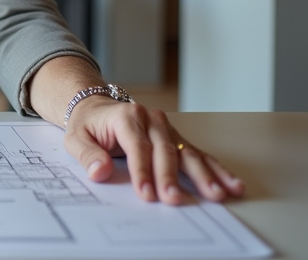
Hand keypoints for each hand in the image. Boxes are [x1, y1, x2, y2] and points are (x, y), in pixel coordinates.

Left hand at [63, 97, 244, 204]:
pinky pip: (197, 154)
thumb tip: (100, 171)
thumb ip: (87, 154)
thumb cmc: (88, 124)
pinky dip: (215, 170)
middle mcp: (151, 119)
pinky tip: (231, 184)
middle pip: (164, 150)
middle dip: (171, 177)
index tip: (147, 194)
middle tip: (175, 200)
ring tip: (218, 194)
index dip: (143, 172)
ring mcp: (167, 128)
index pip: (137, 147)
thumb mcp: (76, 137)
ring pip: (187, 152)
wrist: (97, 107)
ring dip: (204, 175)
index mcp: (126, 117)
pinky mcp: (176, 138)